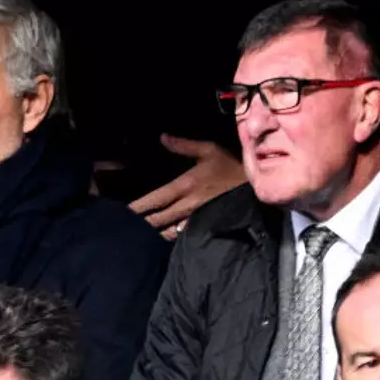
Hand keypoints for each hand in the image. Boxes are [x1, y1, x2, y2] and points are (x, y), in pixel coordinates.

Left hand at [129, 134, 245, 239]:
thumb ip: (184, 145)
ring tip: (136, 238)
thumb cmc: (232, 168)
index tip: (122, 212)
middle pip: (156, 220)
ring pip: (167, 233)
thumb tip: (163, 137)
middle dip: (139, 224)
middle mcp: (187, 206)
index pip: (155, 200)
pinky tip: (158, 242)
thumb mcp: (210, 151)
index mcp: (185, 186)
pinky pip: (182, 238)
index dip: (137, 207)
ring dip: (152, 235)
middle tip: (122, 227)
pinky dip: (168, 240)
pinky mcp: (204, 230)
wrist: (258, 190)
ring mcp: (195, 221)